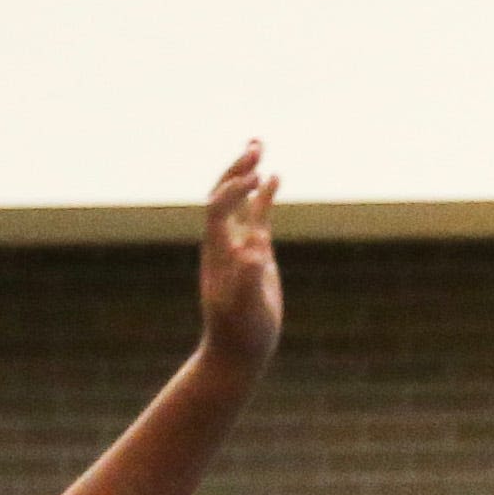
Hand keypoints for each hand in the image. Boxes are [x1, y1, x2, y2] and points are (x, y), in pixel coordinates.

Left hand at [197, 141, 284, 372]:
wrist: (237, 350)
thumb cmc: (241, 333)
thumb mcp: (246, 309)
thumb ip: (248, 280)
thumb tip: (254, 251)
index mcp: (217, 252)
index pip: (218, 209)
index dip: (234, 190)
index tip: (256, 177)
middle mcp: (224, 242)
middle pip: (222, 194)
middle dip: (237, 169)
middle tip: (255, 145)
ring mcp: (239, 245)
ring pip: (239, 200)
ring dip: (247, 172)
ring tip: (259, 144)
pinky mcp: (255, 253)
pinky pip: (257, 217)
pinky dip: (265, 196)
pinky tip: (276, 177)